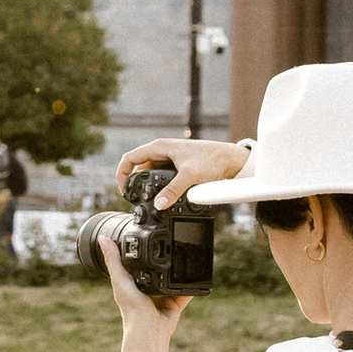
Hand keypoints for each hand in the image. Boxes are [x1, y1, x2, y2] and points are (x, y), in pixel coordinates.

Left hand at [99, 214, 188, 333]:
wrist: (149, 329)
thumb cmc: (132, 308)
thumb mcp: (120, 279)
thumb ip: (113, 260)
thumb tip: (102, 238)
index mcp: (134, 283)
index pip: (138, 263)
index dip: (143, 253)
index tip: (147, 238)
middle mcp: (148, 289)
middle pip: (158, 271)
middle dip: (165, 262)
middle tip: (171, 246)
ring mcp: (163, 297)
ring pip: (173, 280)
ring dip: (179, 272)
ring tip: (185, 256)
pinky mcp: (175, 304)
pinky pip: (186, 292)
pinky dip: (191, 286)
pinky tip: (197, 274)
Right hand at [118, 133, 249, 201]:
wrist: (231, 159)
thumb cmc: (212, 159)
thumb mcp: (190, 176)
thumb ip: (173, 190)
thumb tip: (158, 204)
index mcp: (159, 147)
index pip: (130, 158)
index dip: (121, 174)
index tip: (123, 191)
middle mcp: (162, 151)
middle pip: (139, 168)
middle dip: (135, 184)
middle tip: (135, 200)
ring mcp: (170, 159)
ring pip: (151, 174)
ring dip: (148, 187)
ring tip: (149, 201)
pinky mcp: (177, 167)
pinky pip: (162, 178)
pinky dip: (160, 188)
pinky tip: (164, 198)